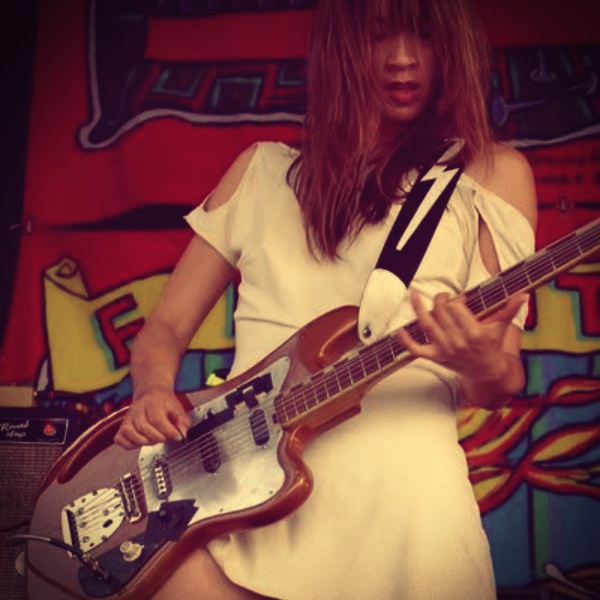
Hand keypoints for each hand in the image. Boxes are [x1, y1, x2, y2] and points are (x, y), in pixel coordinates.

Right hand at [114, 385, 190, 449]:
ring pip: (131, 433)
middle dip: (158, 437)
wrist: (150, 392)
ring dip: (146, 441)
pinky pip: (120, 439)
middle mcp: (137, 410)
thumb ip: (182, 421)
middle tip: (166, 438)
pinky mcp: (122, 427)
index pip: (157, 419)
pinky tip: (141, 441)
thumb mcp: (177, 407)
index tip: (177, 437)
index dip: (168, 431)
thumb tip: (182, 433)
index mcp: (152, 403)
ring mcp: (128, 418)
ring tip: (155, 439)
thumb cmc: (164, 402)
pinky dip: (130, 445)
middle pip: (143, 427)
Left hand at [398, 291, 526, 382]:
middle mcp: (457, 342)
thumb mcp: (501, 327)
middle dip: (440, 301)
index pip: (456, 308)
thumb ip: (509, 309)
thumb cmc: (492, 346)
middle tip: (444, 298)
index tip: (460, 299)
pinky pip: (416, 350)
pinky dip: (406, 341)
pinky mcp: (435, 357)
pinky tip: (399, 330)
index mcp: (474, 333)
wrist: (486, 372)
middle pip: (440, 313)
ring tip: (414, 295)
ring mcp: (444, 350)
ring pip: (427, 325)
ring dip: (418, 309)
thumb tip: (523, 295)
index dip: (456, 300)